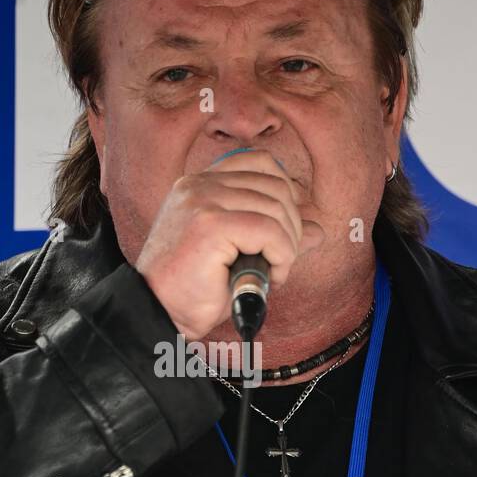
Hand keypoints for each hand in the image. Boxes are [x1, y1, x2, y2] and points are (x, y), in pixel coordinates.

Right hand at [135, 149, 324, 341]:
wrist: (158, 314)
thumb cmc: (193, 290)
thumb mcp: (239, 255)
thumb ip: (275, 236)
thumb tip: (319, 230)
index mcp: (199, 183)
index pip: (260, 162)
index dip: (286, 192)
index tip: (286, 228)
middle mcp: (198, 184)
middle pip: (275, 185)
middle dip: (291, 226)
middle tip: (280, 261)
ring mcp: (202, 200)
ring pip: (276, 209)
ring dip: (287, 245)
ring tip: (273, 272)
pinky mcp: (209, 224)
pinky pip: (270, 231)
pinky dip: (282, 256)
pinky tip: (271, 276)